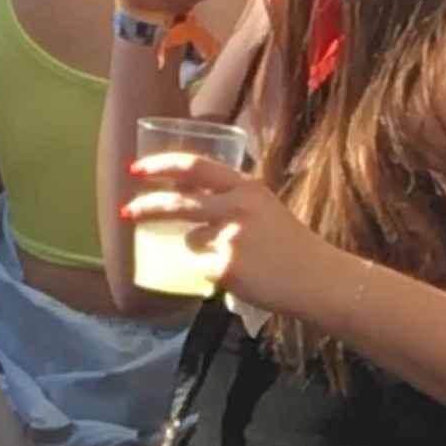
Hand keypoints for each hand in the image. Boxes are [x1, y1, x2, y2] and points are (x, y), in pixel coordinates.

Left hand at [123, 153, 342, 318]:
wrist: (317, 279)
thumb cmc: (293, 247)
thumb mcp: (266, 208)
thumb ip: (232, 202)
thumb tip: (192, 213)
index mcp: (246, 186)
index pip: (194, 167)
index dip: (161, 166)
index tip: (137, 170)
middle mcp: (235, 206)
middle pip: (178, 202)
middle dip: (147, 206)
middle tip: (128, 211)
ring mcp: (229, 238)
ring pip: (190, 240)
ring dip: (200, 250)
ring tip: (237, 258)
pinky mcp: (226, 268)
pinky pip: (203, 270)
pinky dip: (215, 274)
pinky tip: (243, 277)